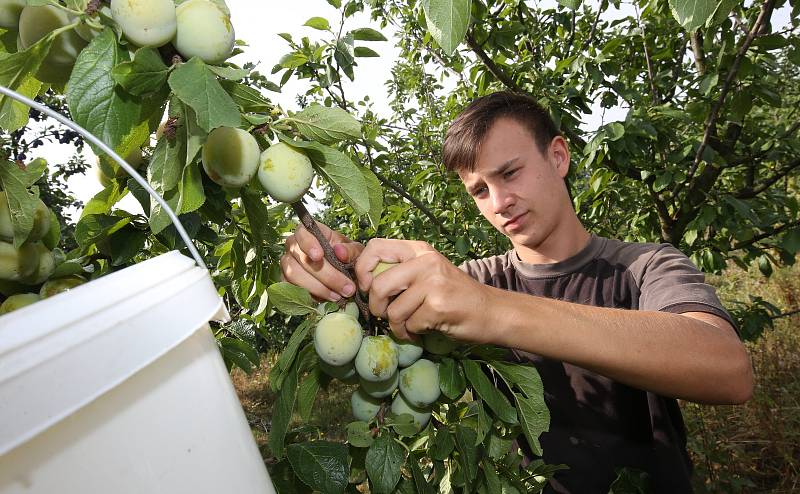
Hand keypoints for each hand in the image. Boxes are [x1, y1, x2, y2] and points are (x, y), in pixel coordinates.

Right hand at [281, 221, 363, 300]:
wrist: (344, 274)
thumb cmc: (348, 258)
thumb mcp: (355, 252)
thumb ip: (351, 251)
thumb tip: (340, 252)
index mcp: (310, 233)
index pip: (302, 233)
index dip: (308, 244)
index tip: (318, 256)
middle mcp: (294, 246)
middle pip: (302, 259)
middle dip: (326, 276)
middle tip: (346, 288)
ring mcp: (287, 263)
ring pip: (294, 275)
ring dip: (318, 288)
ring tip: (337, 296)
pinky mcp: (285, 280)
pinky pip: (291, 288)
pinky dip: (309, 295)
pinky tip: (325, 299)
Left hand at [354, 238, 492, 342]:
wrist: (491, 312)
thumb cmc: (454, 295)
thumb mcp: (427, 273)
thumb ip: (399, 272)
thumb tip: (362, 283)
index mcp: (419, 249)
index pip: (375, 247)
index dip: (362, 270)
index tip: (367, 288)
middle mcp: (426, 261)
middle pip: (378, 285)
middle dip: (377, 307)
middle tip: (386, 315)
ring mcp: (434, 282)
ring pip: (392, 310)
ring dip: (397, 325)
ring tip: (409, 325)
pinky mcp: (439, 306)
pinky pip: (409, 325)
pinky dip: (412, 333)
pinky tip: (424, 329)